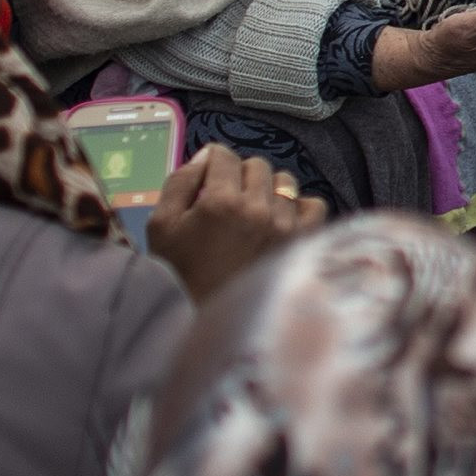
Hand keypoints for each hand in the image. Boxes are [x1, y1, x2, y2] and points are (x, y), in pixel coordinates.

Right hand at [142, 146, 325, 299]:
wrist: (207, 320)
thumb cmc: (180, 274)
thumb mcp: (162, 226)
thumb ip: (180, 183)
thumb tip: (206, 155)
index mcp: (220, 201)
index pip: (223, 155)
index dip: (212, 163)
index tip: (208, 180)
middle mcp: (257, 208)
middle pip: (256, 165)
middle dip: (238, 176)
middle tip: (227, 200)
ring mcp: (285, 226)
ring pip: (285, 182)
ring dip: (268, 190)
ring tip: (253, 213)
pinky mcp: (303, 242)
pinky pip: (314, 205)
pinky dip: (299, 208)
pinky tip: (281, 222)